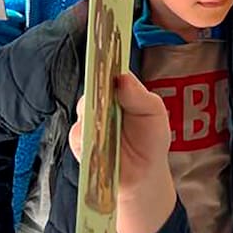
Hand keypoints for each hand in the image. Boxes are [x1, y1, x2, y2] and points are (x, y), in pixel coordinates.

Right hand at [69, 74, 175, 232]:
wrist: (142, 176)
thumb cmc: (151, 140)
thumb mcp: (154, 113)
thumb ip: (139, 96)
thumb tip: (121, 77)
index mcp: (121, 90)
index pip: (109, 70)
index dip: (106, 62)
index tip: (104, 56)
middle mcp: (102, 101)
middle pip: (92, 86)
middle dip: (98, 87)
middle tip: (105, 92)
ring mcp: (89, 120)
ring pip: (83, 108)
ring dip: (94, 113)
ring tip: (107, 122)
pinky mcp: (80, 141)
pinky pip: (78, 133)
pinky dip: (88, 136)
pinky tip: (99, 143)